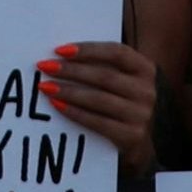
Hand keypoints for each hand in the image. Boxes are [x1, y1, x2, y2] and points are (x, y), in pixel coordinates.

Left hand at [37, 40, 158, 160]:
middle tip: (45, 66)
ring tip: (46, 87)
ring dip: (69, 91)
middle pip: (104, 76)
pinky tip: (58, 105)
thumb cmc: (123, 101)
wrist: (142, 141)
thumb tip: (62, 54)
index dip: (88, 50)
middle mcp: (147, 91)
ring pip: (99, 99)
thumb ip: (103, 65)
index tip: (59, 50)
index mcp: (145, 69)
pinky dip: (75, 112)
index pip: (117, 52)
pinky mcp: (132, 136)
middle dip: (71, 70)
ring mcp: (141, 114)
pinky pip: (97, 122)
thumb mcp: (123, 79)